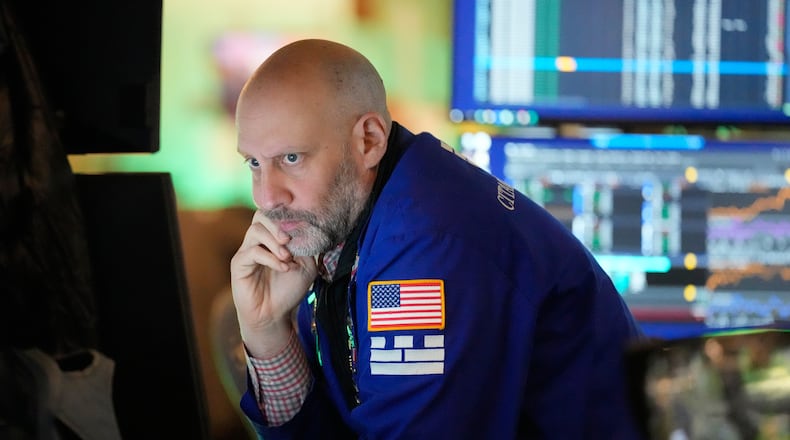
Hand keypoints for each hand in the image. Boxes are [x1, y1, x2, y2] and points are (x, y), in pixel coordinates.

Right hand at [230, 210, 317, 356]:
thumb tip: (308, 227)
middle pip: (261, 215)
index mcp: (273, 238)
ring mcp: (247, 250)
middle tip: (289, 239)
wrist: (274, 315)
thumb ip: (307, 246)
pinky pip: (252, 251)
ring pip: (256, 230)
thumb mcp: (307, 266)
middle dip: (277, 224)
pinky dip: (270, 258)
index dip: (287, 214)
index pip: (275, 213)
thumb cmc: (289, 290)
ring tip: (287, 257)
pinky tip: (283, 267)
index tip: (302, 222)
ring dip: (274, 241)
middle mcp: (259, 241)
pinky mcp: (239, 264)